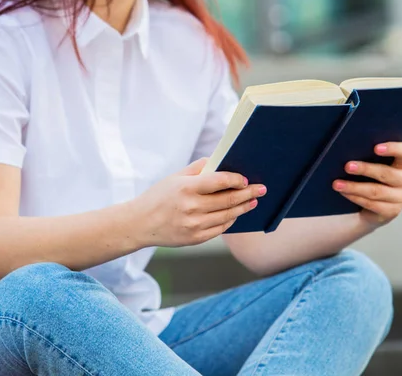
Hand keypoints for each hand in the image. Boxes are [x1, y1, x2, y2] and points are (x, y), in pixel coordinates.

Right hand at [135, 158, 266, 247]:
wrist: (140, 223)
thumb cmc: (159, 196)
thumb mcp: (175, 177)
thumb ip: (198, 169)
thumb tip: (221, 162)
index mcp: (186, 188)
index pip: (220, 182)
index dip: (236, 180)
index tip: (246, 179)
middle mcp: (191, 208)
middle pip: (228, 200)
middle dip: (248, 194)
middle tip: (261, 189)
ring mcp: (194, 225)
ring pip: (228, 216)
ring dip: (244, 208)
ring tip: (253, 201)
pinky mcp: (195, 239)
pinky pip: (220, 228)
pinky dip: (230, 220)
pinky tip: (236, 214)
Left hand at [332, 142, 401, 226]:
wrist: (373, 207)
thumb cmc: (371, 179)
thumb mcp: (374, 166)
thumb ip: (369, 157)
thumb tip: (347, 150)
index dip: (393, 148)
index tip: (375, 148)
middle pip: (386, 174)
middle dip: (365, 169)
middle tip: (347, 166)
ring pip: (376, 191)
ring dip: (354, 187)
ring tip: (337, 184)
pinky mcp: (392, 212)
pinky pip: (371, 204)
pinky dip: (355, 198)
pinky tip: (344, 193)